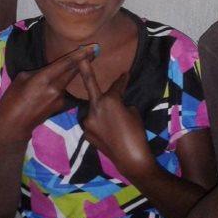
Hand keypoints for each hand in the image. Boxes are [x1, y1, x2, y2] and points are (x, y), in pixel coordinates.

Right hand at [0, 44, 97, 143]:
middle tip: (95, 50)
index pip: (66, 63)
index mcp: (44, 78)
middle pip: (74, 71)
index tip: (92, 47)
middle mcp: (56, 88)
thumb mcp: (21, 78)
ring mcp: (60, 98)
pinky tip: (58, 84)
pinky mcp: (60, 106)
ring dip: (74, 72)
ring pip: (69, 80)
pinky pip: (63, 90)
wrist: (14, 126)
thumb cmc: (12, 100)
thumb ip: (38, 71)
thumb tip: (48, 70)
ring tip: (80, 62)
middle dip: (85, 60)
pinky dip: (64, 84)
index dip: (80, 54)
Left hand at [79, 60, 154, 176]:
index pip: (116, 86)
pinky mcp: (86, 133)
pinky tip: (109, 132)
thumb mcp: (132, 112)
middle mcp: (95, 108)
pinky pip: (93, 123)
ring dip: (101, 110)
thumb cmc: (136, 132)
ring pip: (94, 110)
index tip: (125, 73)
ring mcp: (88, 121)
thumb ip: (120, 104)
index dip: (122, 80)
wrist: (131, 158)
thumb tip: (114, 104)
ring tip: (114, 122)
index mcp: (109, 100)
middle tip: (81, 58)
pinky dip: (99, 124)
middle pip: (91, 87)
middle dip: (85, 70)